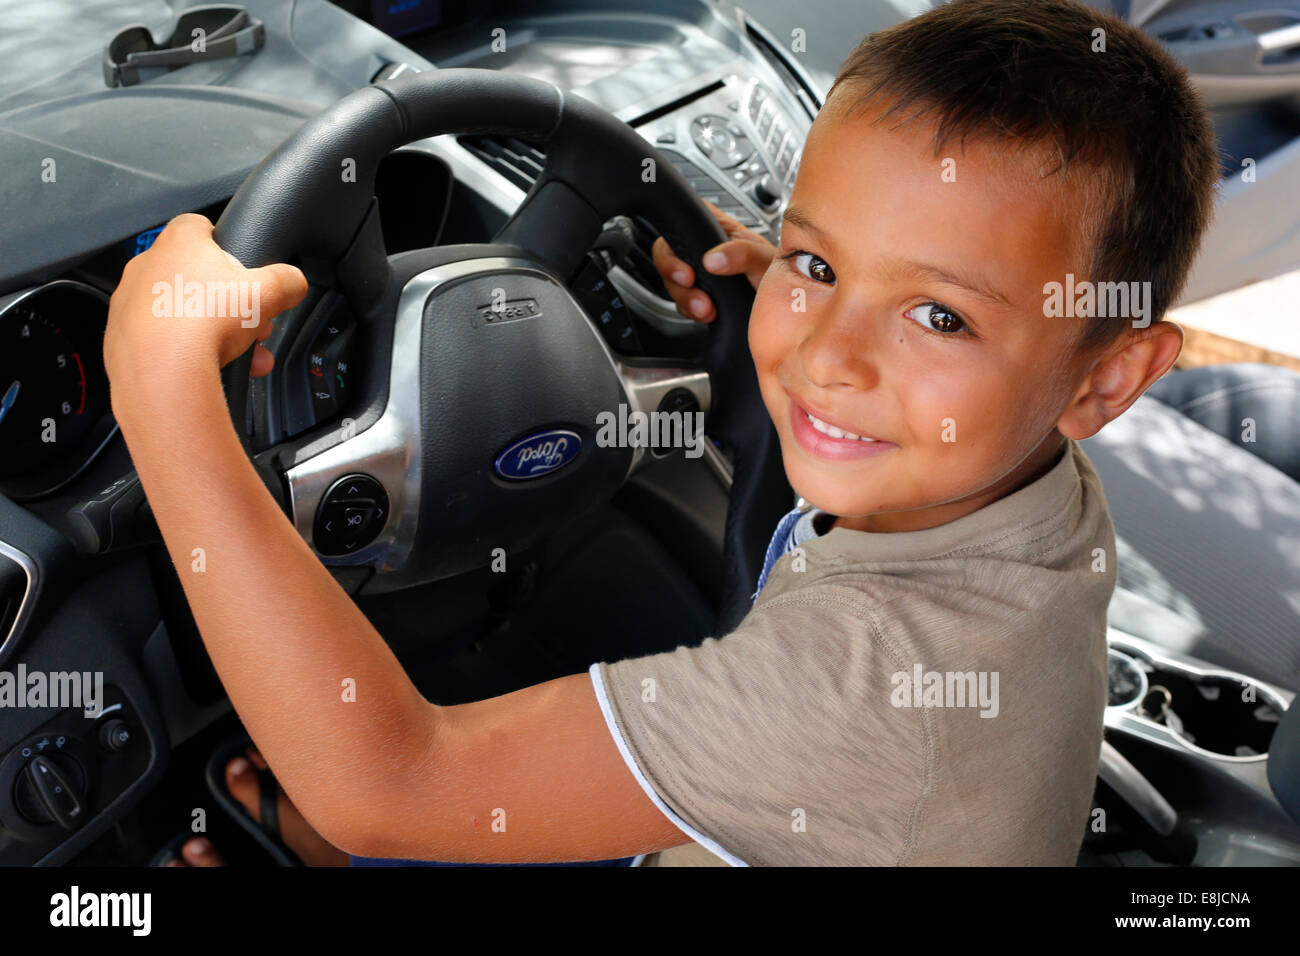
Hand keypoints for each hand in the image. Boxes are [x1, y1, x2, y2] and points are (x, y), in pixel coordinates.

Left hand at [103, 213, 307, 390]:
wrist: (161, 370)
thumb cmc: (205, 321)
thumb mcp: (269, 293)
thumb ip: (288, 281)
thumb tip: (295, 283)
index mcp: (180, 243)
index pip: (199, 226)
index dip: (224, 244)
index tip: (240, 268)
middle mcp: (148, 266)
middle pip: (195, 276)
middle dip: (226, 300)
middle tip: (249, 321)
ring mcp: (131, 302)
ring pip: (180, 311)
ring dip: (211, 330)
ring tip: (240, 352)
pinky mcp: (122, 336)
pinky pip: (162, 340)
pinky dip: (185, 352)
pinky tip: (211, 368)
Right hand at [651, 199, 776, 322]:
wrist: (787, 304)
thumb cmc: (781, 273)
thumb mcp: (764, 258)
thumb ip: (741, 253)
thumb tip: (712, 259)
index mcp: (716, 227)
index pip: (681, 222)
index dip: (674, 244)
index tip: (685, 268)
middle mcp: (703, 248)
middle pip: (668, 256)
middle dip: (675, 278)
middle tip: (692, 289)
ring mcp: (700, 274)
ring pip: (673, 284)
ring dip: (686, 300)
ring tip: (707, 309)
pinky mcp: (700, 295)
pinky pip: (683, 304)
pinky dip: (692, 312)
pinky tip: (709, 314)